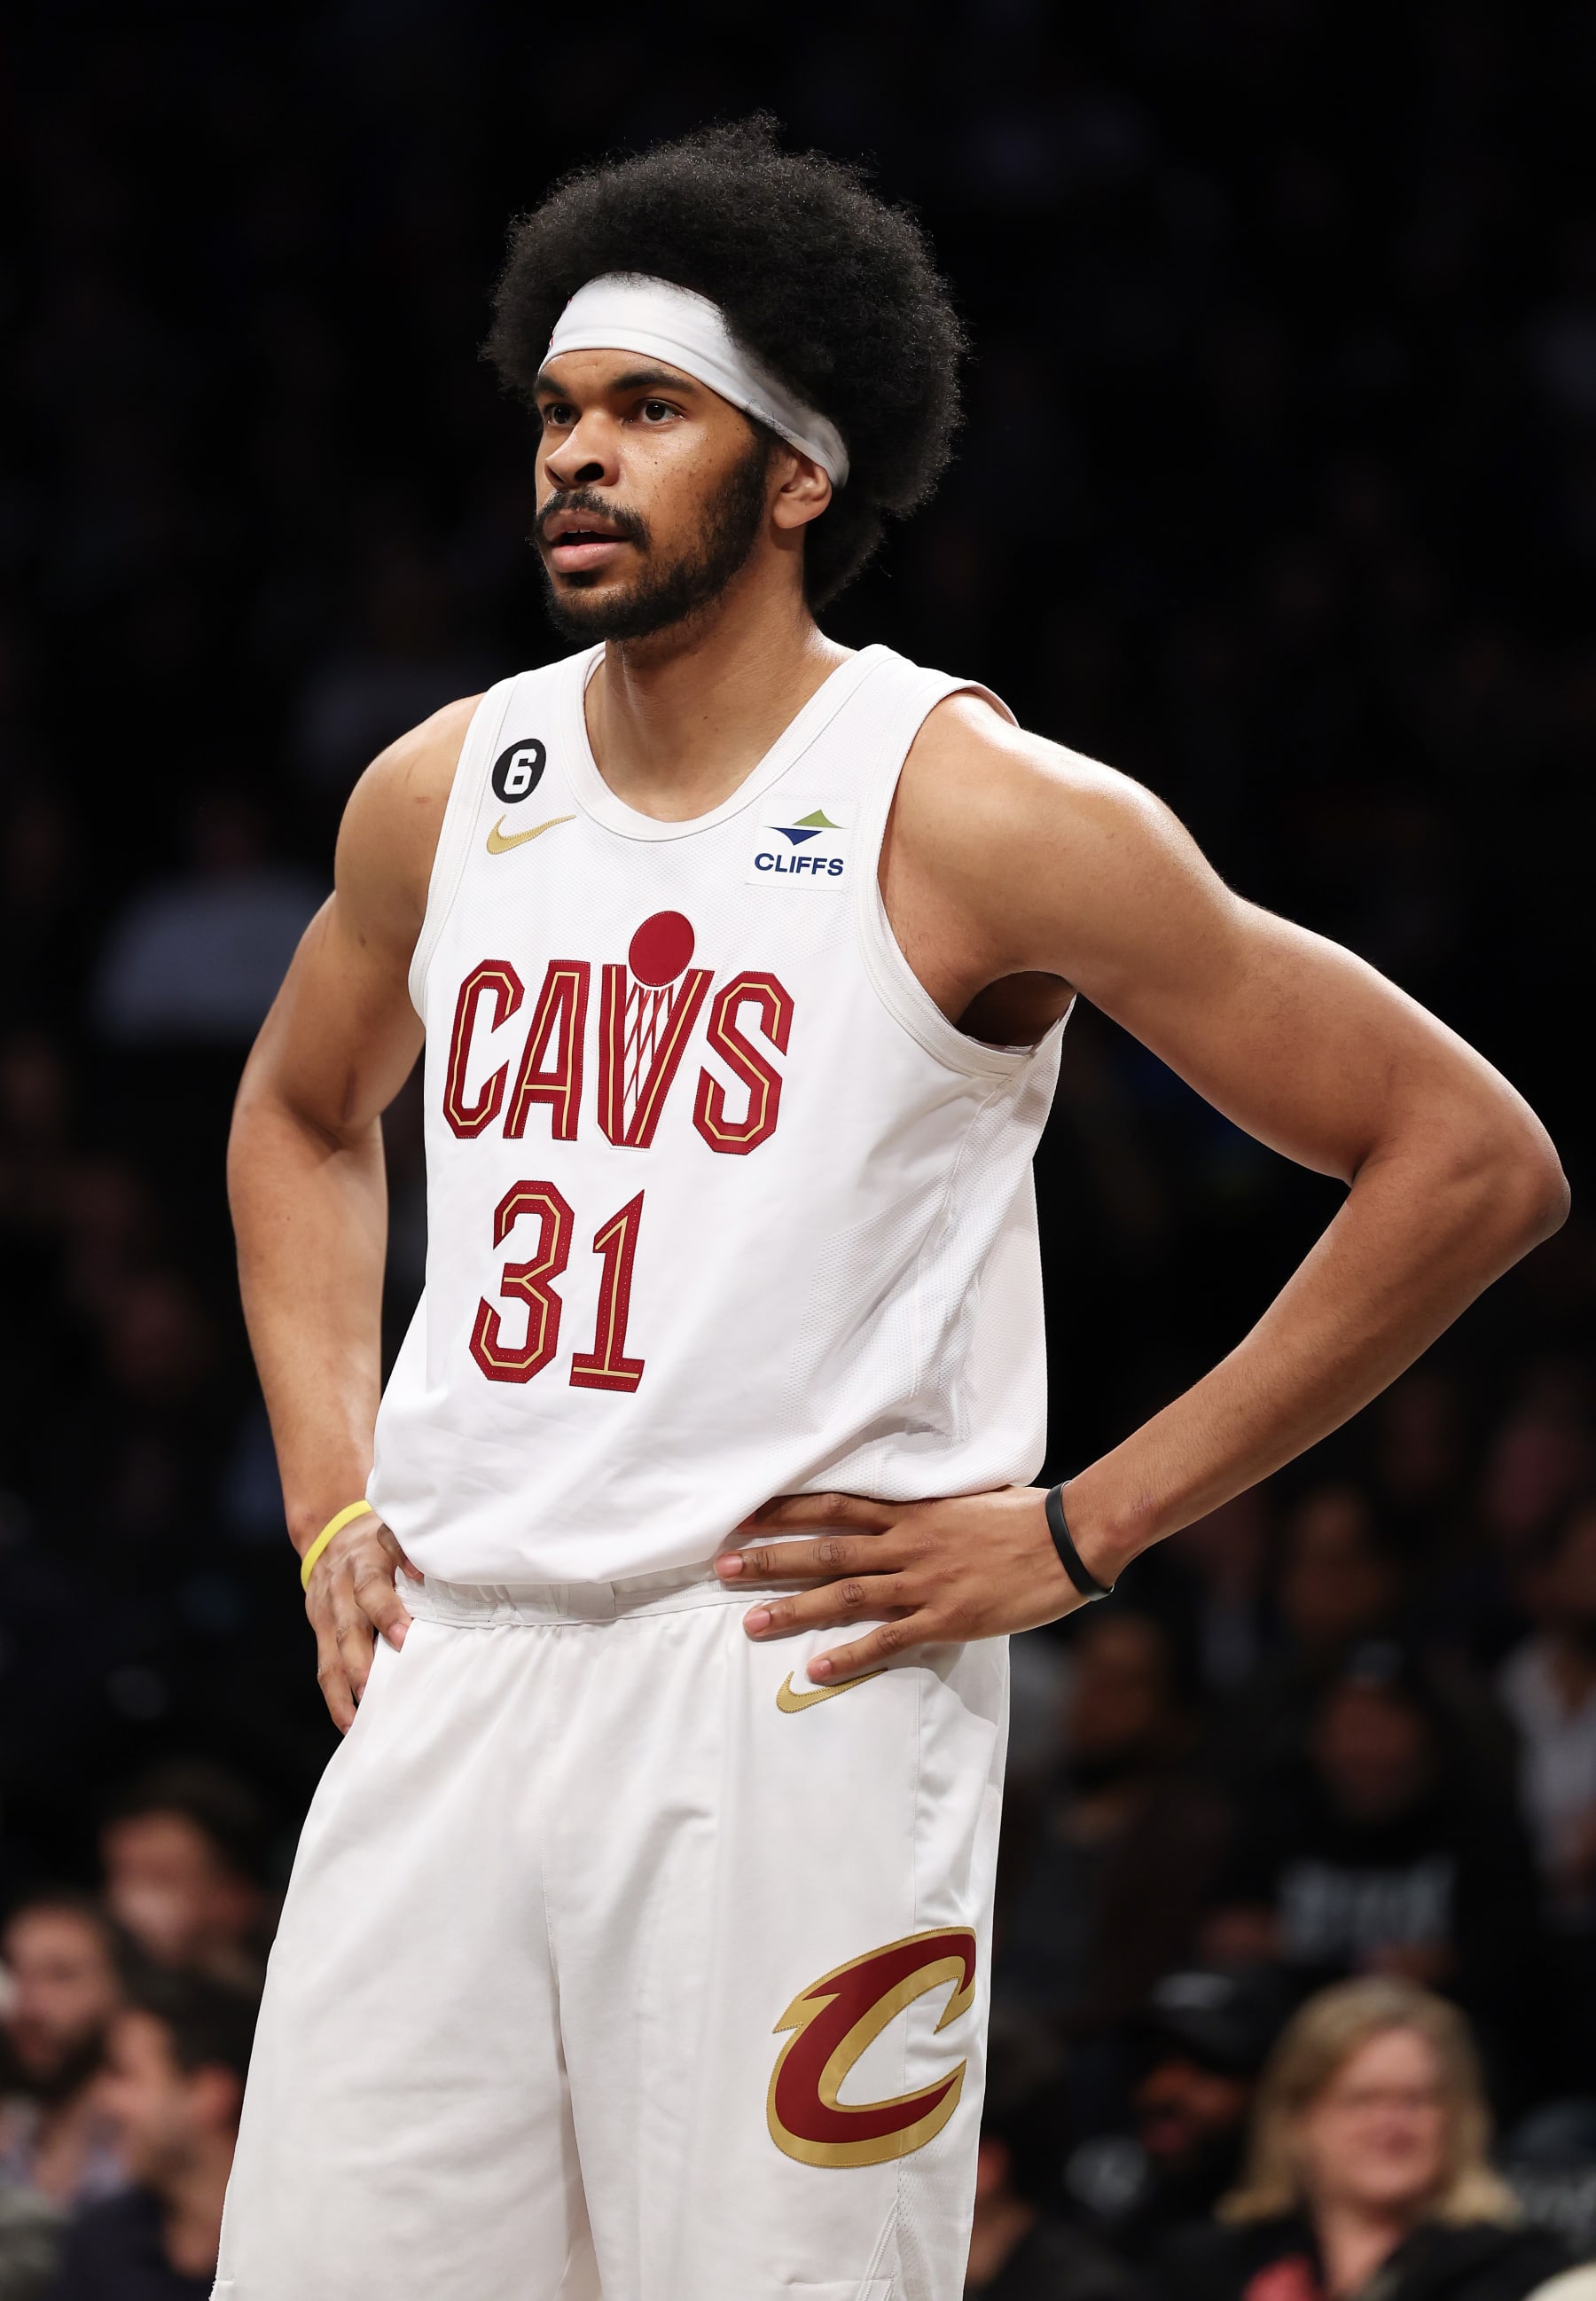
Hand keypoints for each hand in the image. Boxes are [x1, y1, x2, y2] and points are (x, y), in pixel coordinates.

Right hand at [303, 1514, 421, 1731]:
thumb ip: (410, 1551)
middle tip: (376, 1688)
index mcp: (364, 1562)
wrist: (330, 1531)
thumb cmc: (378, 1540)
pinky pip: (324, 1666)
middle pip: (347, 1627)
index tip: (404, 1636)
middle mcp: (341, 1588)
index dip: (385, 1611)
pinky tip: (348, 1722)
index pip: (372, 1587)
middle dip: (361, 1660)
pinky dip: (335, 1696)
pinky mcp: (319, 1628)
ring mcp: (327, 1611)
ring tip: (359, 1718)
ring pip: (331, 1653)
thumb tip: (425, 1572)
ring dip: (345, 1687)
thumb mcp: (394, 1533)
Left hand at [714, 1485, 1089, 1685]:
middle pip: (825, 1550)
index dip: (787, 1512)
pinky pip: (888, 1639)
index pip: (835, 1507)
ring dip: (794, 1609)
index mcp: (912, 1513)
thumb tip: (916, 1500)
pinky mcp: (946, 1618)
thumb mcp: (971, 1497)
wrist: (1070, 1538)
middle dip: (771, 1559)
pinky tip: (815, 1668)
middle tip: (723, 1567)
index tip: (745, 1516)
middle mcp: (907, 1544)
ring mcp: (924, 1582)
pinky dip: (850, 1655)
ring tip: (751, 1622)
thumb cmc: (1027, 1515)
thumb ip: (934, 1504)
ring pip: (844, 1595)